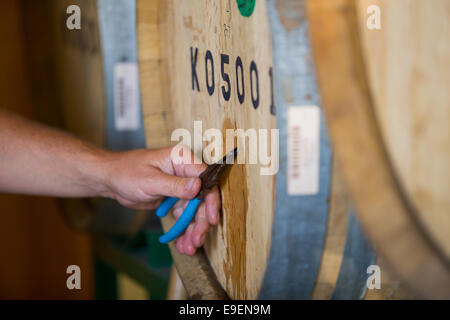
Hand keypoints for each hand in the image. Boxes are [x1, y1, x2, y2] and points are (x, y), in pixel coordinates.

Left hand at [100, 145, 219, 255]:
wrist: (110, 179)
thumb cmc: (126, 172)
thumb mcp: (150, 180)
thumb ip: (175, 185)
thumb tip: (198, 187)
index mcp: (182, 159)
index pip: (205, 180)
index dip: (211, 200)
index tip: (211, 220)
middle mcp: (185, 171)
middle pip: (202, 199)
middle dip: (199, 221)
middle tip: (196, 240)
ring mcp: (181, 185)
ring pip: (194, 210)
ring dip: (192, 229)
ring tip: (188, 247)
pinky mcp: (175, 197)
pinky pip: (184, 214)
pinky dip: (183, 228)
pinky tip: (181, 242)